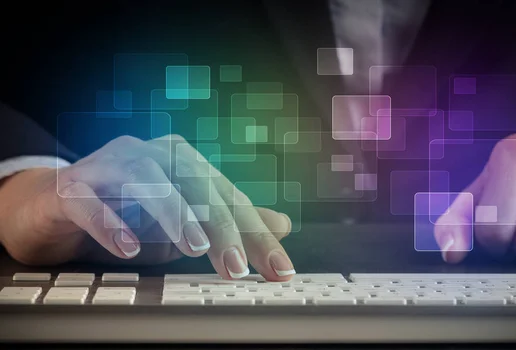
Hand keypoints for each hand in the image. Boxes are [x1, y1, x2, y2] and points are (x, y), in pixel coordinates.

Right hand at [0, 135, 294, 280]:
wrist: (56, 207)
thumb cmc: (128, 214)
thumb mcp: (186, 223)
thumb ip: (231, 222)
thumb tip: (284, 224)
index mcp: (183, 163)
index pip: (229, 197)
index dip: (257, 233)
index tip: (280, 270)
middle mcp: (150, 155)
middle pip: (195, 183)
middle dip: (221, 226)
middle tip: (238, 267)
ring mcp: (108, 165)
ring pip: (147, 180)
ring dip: (174, 213)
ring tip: (195, 249)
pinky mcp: (70, 187)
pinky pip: (91, 202)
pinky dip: (111, 223)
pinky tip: (128, 249)